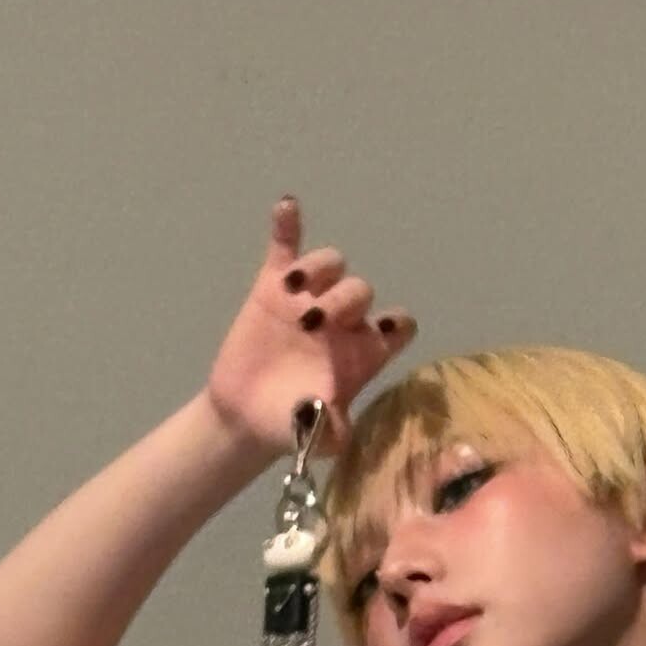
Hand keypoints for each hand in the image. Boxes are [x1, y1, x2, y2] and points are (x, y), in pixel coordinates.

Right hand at [207, 196, 417, 460]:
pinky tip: (287, 209)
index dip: (396, 324)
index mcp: (364, 352)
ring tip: (294, 291)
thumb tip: (332, 421)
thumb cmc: (291, 426)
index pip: (400, 325)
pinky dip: (287, 225)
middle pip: (362, 290)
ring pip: (330, 264)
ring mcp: (308, 299)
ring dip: (319, 270)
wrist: (245, 417)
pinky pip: (285, 246)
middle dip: (345, 300)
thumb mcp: (316, 436)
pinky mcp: (273, 288)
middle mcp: (343, 321)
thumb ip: (330, 428)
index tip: (378, 332)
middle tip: (313, 326)